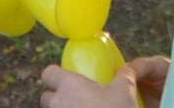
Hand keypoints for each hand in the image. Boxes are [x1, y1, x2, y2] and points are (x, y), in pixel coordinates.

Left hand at [40, 58, 168, 107]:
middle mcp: (57, 103)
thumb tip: (126, 70)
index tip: (67, 78)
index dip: (56, 74)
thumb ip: (124, 75)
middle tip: (76, 99)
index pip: (49, 73)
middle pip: (46, 97)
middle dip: (58, 97)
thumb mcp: (125, 90)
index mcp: (69, 85)